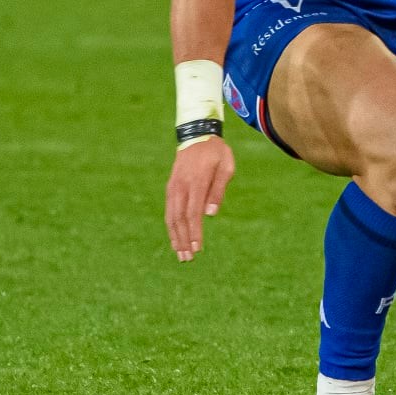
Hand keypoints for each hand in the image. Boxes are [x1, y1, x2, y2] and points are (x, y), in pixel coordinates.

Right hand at [166, 137, 234, 261]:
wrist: (197, 135)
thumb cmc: (216, 153)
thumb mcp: (226, 167)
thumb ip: (218, 190)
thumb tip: (210, 214)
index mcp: (197, 182)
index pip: (193, 213)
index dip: (194, 232)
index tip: (197, 248)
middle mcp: (181, 187)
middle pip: (179, 219)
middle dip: (183, 240)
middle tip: (187, 259)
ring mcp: (173, 187)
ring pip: (171, 217)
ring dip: (175, 237)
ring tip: (180, 254)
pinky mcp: (171, 187)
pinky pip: (169, 210)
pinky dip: (171, 226)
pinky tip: (175, 237)